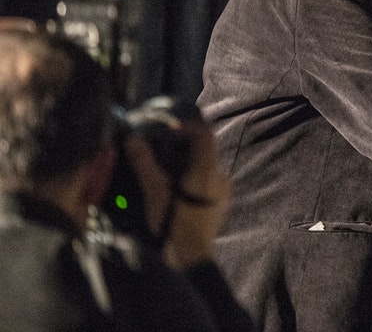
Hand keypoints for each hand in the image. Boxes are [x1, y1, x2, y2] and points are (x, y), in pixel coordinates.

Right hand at [125, 118, 229, 269]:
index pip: (204, 135)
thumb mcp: (155, 192)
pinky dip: (190, 176)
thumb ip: (145, 164)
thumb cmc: (173, 223)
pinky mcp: (219, 202)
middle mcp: (220, 176)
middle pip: (204, 150)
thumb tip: (132, 140)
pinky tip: (172, 187)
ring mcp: (222, 190)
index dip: (185, 128)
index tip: (165, 131)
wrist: (190, 258)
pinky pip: (206, 180)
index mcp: (208, 170)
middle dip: (181, 146)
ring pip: (205, 165)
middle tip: (158, 150)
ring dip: (184, 162)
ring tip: (161, 170)